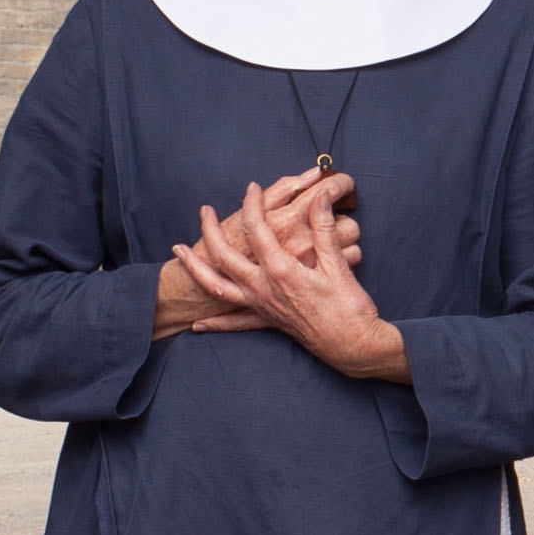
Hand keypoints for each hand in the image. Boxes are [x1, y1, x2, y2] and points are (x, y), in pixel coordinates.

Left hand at [153, 170, 357, 334]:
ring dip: (196, 269)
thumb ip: (325, 227)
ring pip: (218, 287)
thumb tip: (319, 195)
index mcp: (281, 270)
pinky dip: (215, 322)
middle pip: (225, 256)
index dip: (252, 205)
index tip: (252, 188)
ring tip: (180, 252)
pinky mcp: (268, 321)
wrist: (353, 346)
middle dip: (210, 231)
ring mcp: (262, 306)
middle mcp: (264, 288)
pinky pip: (235, 321)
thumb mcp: (339, 264)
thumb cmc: (349, 307)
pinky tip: (199, 324)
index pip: (256, 230)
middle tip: (204, 211)